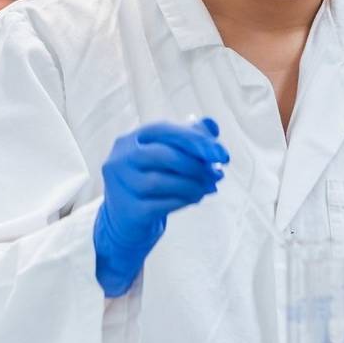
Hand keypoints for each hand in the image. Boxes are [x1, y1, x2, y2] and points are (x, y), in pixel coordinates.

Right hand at [93, 118, 227, 296]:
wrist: (127, 217)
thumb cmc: (152, 177)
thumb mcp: (169, 154)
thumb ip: (190, 137)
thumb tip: (212, 125)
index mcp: (131, 139)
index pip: (164, 130)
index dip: (196, 140)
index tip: (223, 155)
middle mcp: (120, 159)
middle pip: (162, 155)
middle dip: (196, 165)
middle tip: (217, 175)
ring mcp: (120, 185)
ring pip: (161, 181)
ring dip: (193, 184)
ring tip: (209, 187)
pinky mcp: (128, 210)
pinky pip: (161, 204)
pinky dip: (184, 200)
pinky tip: (195, 198)